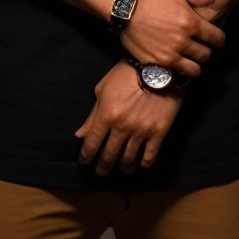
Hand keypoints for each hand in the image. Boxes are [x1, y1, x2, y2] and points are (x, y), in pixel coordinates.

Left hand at [75, 60, 183, 175]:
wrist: (158, 66)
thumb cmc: (126, 74)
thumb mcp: (103, 88)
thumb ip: (92, 114)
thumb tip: (80, 135)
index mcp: (106, 114)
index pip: (92, 144)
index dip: (86, 156)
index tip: (84, 162)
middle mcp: (122, 127)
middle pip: (109, 156)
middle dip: (102, 167)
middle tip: (101, 172)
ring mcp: (141, 131)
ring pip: (129, 160)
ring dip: (123, 168)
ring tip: (122, 169)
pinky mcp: (158, 132)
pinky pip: (149, 156)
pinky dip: (144, 164)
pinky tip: (141, 164)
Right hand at [121, 0, 224, 77]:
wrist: (126, 10)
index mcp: (191, 22)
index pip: (215, 37)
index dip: (219, 39)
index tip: (217, 40)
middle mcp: (183, 41)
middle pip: (205, 54)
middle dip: (206, 51)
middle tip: (201, 48)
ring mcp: (170, 54)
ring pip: (194, 69)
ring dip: (195, 64)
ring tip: (192, 60)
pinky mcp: (158, 63)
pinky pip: (176, 73)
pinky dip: (180, 71)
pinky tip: (178, 65)